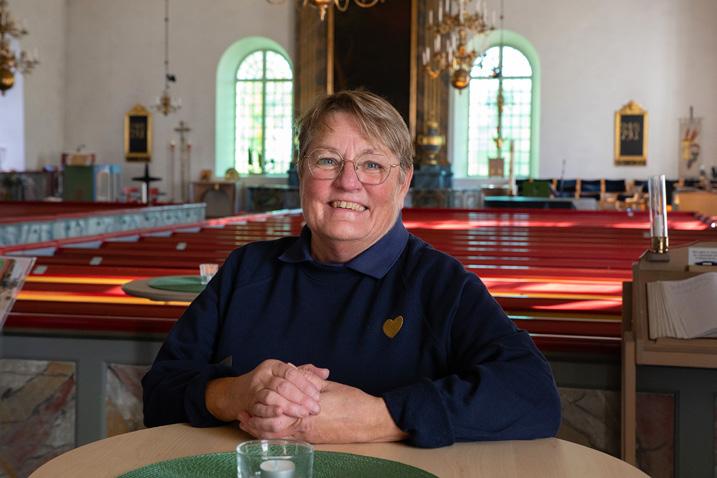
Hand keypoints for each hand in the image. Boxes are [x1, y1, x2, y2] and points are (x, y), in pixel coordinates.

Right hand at [205, 360, 328, 422]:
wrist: (238, 392)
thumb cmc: (268, 383)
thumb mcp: (285, 374)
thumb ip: (305, 373)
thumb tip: (325, 372)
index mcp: (274, 366)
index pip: (291, 373)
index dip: (305, 384)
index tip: (317, 395)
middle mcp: (263, 375)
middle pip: (283, 385)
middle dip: (300, 398)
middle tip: (315, 408)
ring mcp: (254, 389)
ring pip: (272, 397)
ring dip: (289, 406)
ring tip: (303, 414)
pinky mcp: (249, 403)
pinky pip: (259, 408)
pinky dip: (270, 412)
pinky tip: (282, 415)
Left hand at [239, 381, 406, 443]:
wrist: (370, 420)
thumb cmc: (352, 401)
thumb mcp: (329, 385)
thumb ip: (307, 379)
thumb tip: (291, 368)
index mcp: (306, 410)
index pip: (275, 412)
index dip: (259, 409)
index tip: (248, 404)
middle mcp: (305, 426)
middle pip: (271, 429)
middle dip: (254, 423)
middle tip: (242, 417)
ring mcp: (309, 437)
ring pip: (278, 438)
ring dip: (262, 431)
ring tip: (250, 425)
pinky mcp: (314, 441)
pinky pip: (289, 441)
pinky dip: (275, 437)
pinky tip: (269, 433)